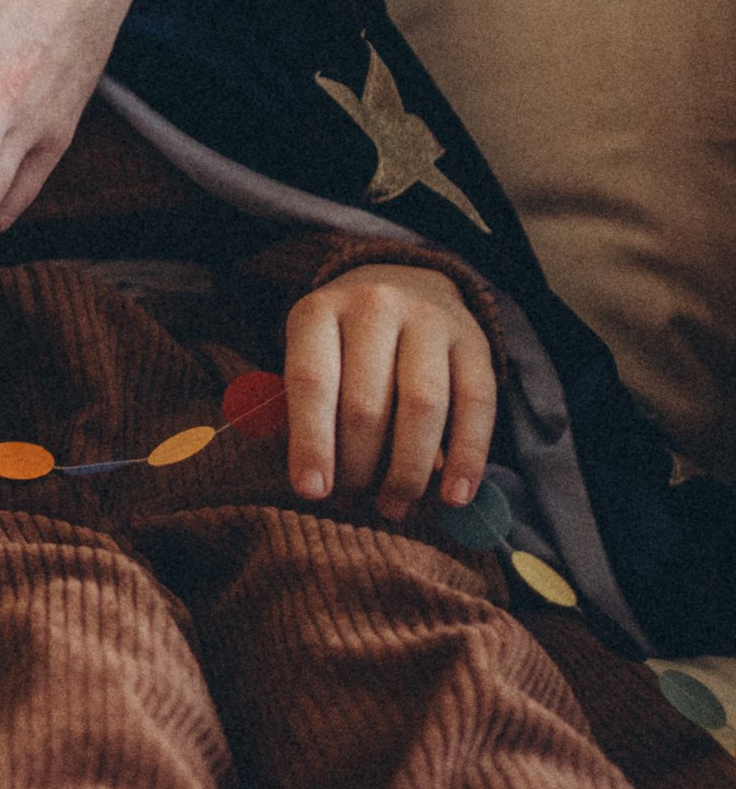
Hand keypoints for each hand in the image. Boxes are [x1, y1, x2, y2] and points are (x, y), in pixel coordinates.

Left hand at [283, 265, 496, 520]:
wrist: (403, 281)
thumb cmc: (344, 341)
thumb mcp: (312, 356)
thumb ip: (315, 410)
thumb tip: (327, 486)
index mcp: (319, 312)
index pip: (312, 381)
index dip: (312, 442)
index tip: (313, 492)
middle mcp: (375, 307)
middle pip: (368, 402)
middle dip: (359, 466)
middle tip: (354, 501)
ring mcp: (429, 320)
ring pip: (422, 406)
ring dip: (408, 471)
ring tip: (394, 507)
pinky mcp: (475, 340)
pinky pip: (476, 405)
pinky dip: (468, 458)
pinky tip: (453, 496)